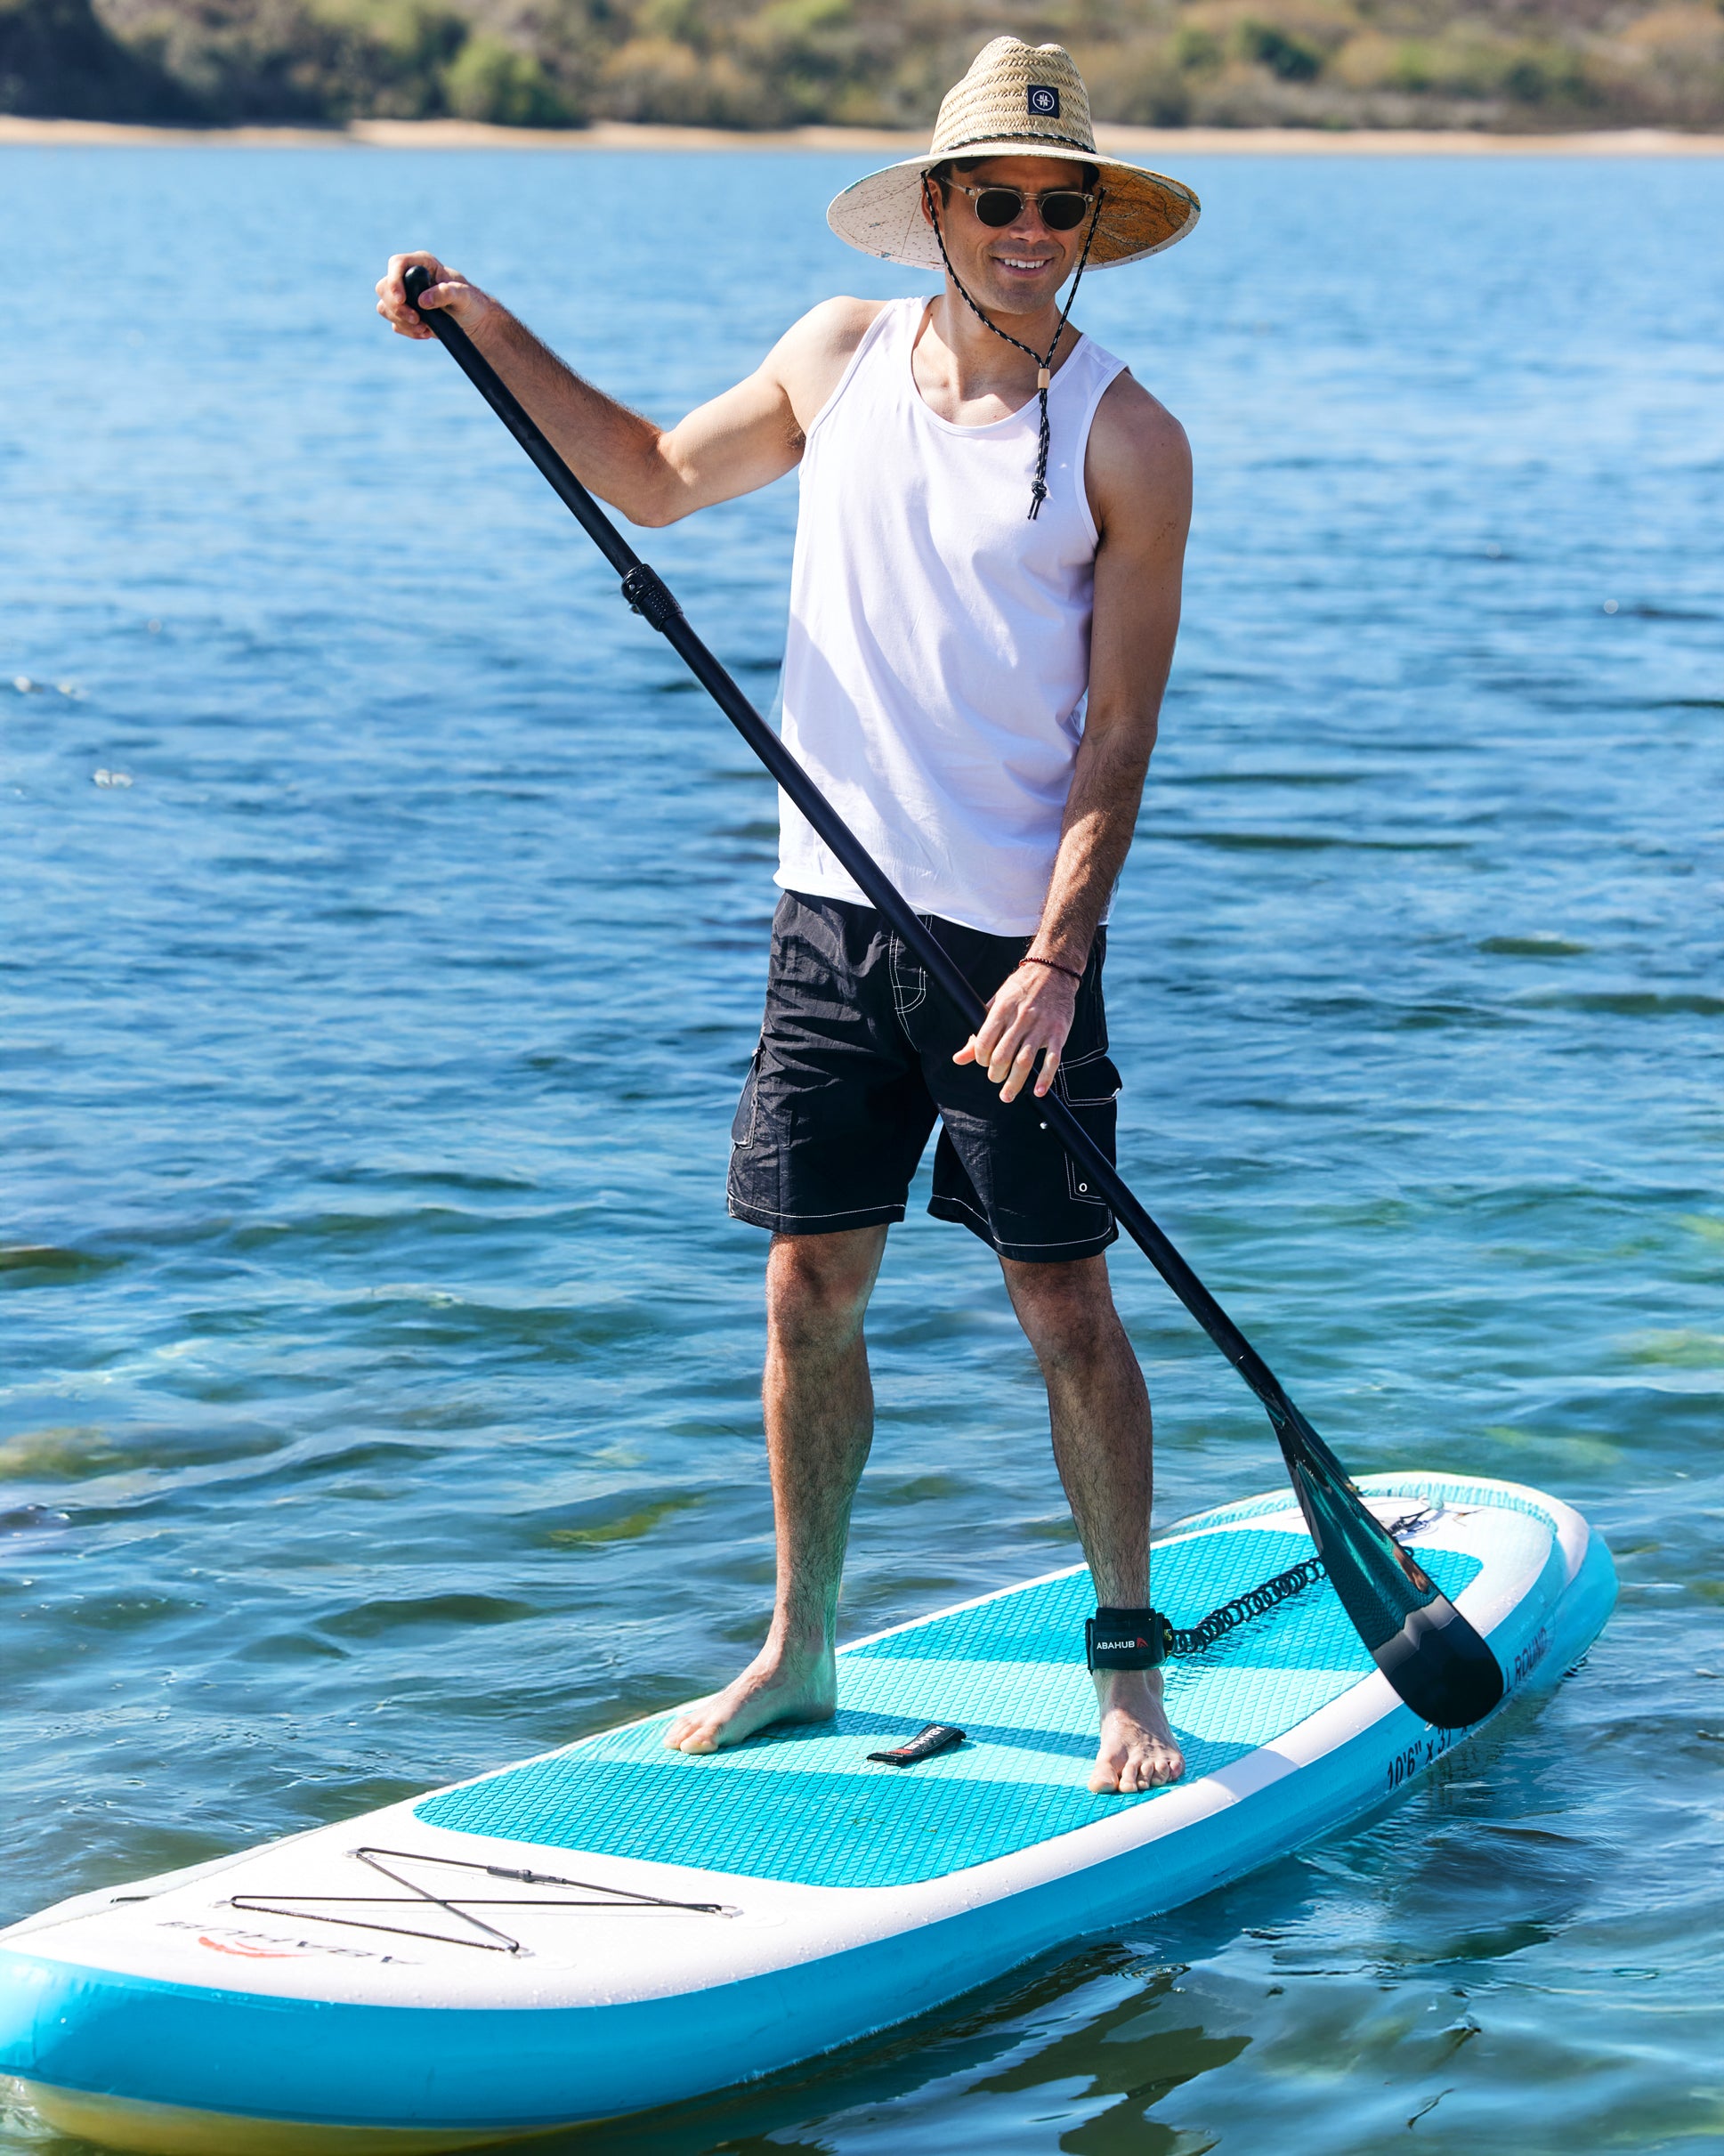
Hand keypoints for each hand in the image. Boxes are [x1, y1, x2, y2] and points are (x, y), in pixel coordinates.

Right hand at [375, 251, 494, 341]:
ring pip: (384, 307)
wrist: (472, 321)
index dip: (394, 280)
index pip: (397, 263)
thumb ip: (446, 294)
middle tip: (417, 320)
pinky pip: (395, 323)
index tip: (402, 299)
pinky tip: (426, 332)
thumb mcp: (464, 296)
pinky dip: (408, 331)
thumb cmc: (470, 302)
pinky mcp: (404, 313)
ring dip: (402, 321)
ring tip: (425, 328)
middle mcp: (409, 277)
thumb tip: (423, 300)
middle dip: (396, 307)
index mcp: (422, 264)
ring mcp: (404, 295)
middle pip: (383, 287)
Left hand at [953, 961, 1077, 1103]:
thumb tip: (959, 1058)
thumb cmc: (1021, 987)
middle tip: (995, 1078)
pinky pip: (1052, 1059)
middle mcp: (1021, 1018)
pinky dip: (1045, 1078)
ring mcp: (1041, 1026)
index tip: (983, 1062)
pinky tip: (1037, 1090)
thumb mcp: (996, 1003)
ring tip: (1007, 1094)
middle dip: (995, 1074)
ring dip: (1014, 1083)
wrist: (1053, 970)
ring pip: (1024, 1061)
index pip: (984, 1043)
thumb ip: (979, 1032)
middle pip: (1002, 1056)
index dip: (979, 1059)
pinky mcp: (1059, 1032)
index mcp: (1002, 1010)